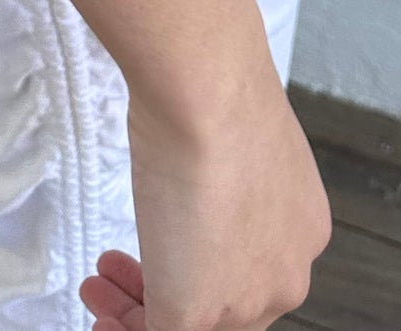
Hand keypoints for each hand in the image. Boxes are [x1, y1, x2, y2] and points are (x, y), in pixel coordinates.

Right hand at [80, 72, 330, 330]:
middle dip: (162, 292)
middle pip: (225, 310)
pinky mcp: (199, 312)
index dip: (200, 264)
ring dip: (137, 317)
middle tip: (116, 272)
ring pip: (196, 327)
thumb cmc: (212, 93)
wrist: (207, 93)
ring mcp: (245, 298)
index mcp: (302, 229)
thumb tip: (192, 184)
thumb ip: (222, 177)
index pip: (250, 270)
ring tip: (99, 289)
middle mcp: (285, 271)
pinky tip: (102, 318)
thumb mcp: (230, 138)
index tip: (164, 246)